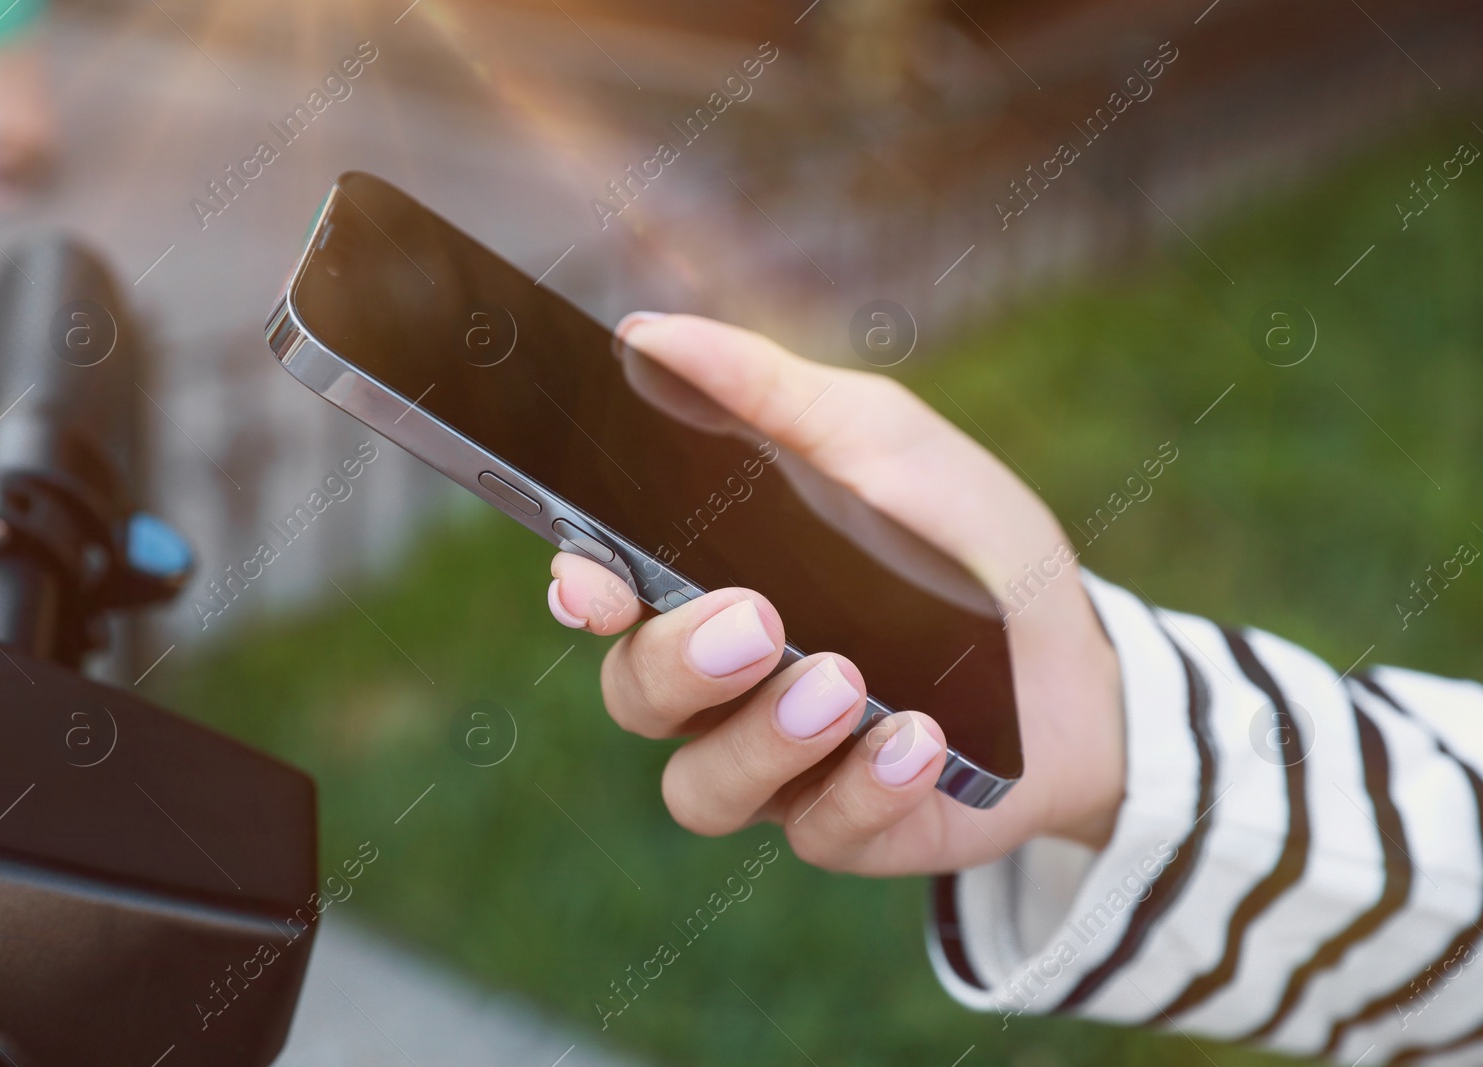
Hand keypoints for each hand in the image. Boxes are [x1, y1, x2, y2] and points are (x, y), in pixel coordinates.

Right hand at [545, 314, 1123, 875]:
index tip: (594, 582)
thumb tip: (646, 334)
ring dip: (767, 736)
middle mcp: (721, 687)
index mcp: (707, 585)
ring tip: (846, 680)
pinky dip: (866, 786)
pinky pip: (819, 831)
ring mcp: (778, 766)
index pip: (607, 598)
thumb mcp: (877, 440)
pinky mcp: (848, 827)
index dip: (586, 593)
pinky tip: (919, 739)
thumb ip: (764, 392)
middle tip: (758, 618)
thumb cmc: (956, 541)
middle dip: (682, 662)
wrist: (1074, 655)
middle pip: (638, 696)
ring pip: (704, 788)